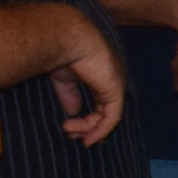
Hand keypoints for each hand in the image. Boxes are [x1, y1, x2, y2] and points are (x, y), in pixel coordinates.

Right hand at [50, 8, 128, 143]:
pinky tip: (87, 139)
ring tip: (70, 132)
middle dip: (88, 126)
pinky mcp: (115, 91)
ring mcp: (115, 84)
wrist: (66, 39)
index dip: (88, 117)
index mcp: (100, 73)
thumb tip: (72, 112)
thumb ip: (69, 94)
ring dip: (89, 129)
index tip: (70, 127)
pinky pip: (111, 118)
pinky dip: (100, 131)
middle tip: (71, 135)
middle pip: (105, 110)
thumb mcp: (63, 78)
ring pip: (107, 116)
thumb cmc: (61, 51)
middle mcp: (111, 79)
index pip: (100, 101)